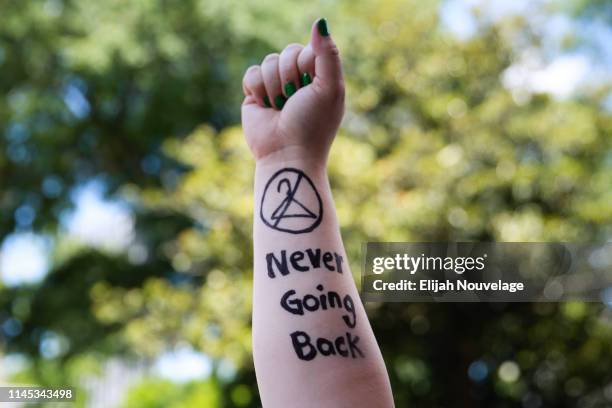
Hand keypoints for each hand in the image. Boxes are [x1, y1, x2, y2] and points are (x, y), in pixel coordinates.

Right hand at [241, 18, 344, 163]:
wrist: (286, 154)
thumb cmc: (313, 124)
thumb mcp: (330, 87)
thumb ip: (328, 54)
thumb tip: (319, 21)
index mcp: (320, 77)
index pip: (308, 49)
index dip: (307, 65)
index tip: (311, 87)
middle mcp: (298, 80)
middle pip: (287, 52)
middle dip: (290, 75)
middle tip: (294, 100)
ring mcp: (275, 87)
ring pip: (268, 62)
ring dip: (274, 86)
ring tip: (280, 108)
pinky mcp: (255, 95)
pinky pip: (251, 73)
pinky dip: (258, 90)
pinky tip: (265, 107)